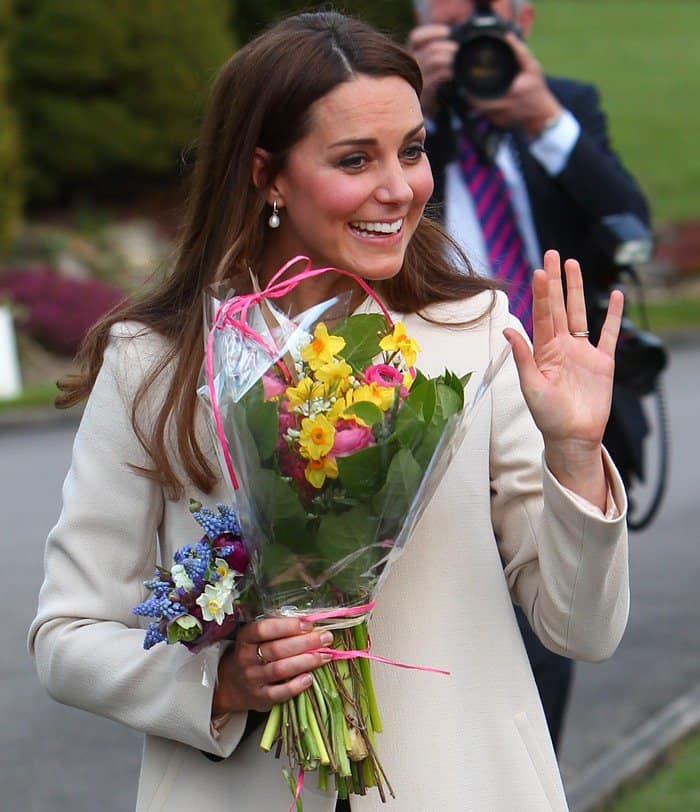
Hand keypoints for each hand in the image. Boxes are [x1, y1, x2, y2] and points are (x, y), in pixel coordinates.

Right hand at [212, 618, 332, 714]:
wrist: (234, 684)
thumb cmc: (254, 654)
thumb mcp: (258, 638)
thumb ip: (279, 630)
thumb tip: (310, 623)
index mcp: (246, 638)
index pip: (263, 629)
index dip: (287, 626)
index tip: (308, 624)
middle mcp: (246, 658)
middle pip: (276, 649)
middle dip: (305, 642)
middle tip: (326, 638)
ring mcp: (252, 679)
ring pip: (280, 669)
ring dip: (306, 661)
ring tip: (324, 656)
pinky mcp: (260, 697)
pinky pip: (280, 693)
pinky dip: (296, 686)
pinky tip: (309, 678)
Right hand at [407, 24, 456, 119]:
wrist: (420, 120)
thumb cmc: (428, 92)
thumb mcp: (430, 72)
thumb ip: (437, 58)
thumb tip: (455, 47)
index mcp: (411, 58)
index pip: (416, 38)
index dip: (431, 32)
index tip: (447, 31)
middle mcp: (410, 68)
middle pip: (428, 49)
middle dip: (446, 46)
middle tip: (457, 50)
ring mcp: (416, 81)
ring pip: (431, 60)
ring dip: (447, 59)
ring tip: (455, 62)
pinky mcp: (422, 95)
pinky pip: (434, 78)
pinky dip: (445, 73)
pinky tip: (452, 74)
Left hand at [471, 34, 561, 135]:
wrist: (542, 115)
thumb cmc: (537, 90)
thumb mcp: (533, 68)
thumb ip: (521, 52)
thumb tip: (508, 37)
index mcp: (508, 93)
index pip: (480, 94)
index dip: (470, 87)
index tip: (466, 79)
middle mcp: (502, 108)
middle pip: (475, 104)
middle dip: (469, 95)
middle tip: (467, 86)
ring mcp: (499, 118)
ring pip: (479, 110)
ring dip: (477, 101)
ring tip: (478, 92)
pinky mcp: (498, 124)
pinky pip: (486, 116)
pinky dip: (486, 108)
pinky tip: (491, 100)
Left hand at [503, 250, 623, 508]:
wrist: (572, 437)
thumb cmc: (547, 416)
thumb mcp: (531, 386)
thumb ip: (522, 356)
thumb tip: (507, 329)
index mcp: (543, 351)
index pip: (542, 315)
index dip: (541, 293)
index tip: (539, 270)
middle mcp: (561, 346)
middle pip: (558, 306)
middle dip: (555, 280)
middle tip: (552, 253)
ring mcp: (582, 352)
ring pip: (579, 313)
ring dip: (577, 289)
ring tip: (574, 264)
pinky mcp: (602, 362)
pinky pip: (609, 333)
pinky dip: (612, 315)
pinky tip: (615, 295)